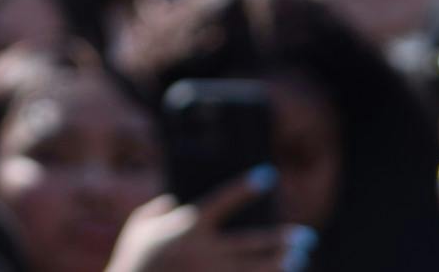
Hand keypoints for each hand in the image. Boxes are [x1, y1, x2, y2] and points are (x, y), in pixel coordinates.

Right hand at [104, 168, 315, 271]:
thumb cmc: (132, 261)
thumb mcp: (137, 229)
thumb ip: (155, 211)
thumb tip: (171, 200)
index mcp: (188, 226)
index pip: (225, 200)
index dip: (246, 186)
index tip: (268, 176)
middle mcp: (206, 249)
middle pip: (252, 241)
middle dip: (281, 238)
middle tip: (306, 235)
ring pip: (255, 269)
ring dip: (279, 263)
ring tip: (297, 258)